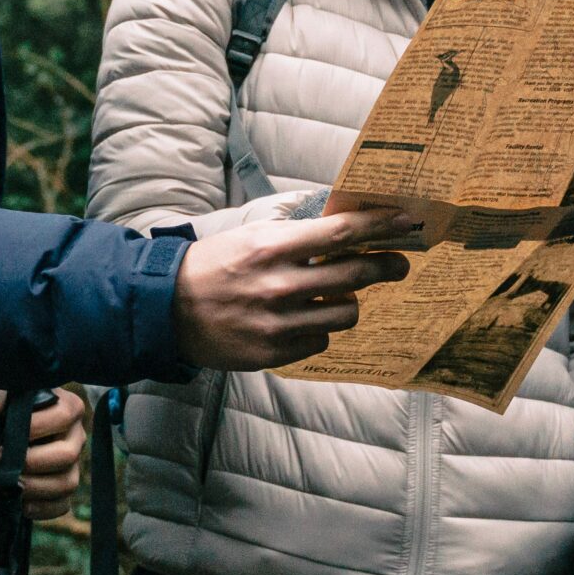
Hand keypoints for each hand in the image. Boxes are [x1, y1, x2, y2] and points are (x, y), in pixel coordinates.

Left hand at [0, 386, 88, 520]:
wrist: (9, 431)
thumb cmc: (10, 411)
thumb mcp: (1, 401)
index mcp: (69, 408)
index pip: (64, 415)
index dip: (36, 427)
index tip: (6, 437)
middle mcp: (77, 437)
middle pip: (68, 455)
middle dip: (32, 462)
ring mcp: (74, 465)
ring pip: (67, 483)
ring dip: (35, 487)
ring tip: (9, 484)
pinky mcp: (64, 488)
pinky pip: (62, 505)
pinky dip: (42, 508)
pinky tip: (21, 504)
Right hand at [170, 208, 412, 369]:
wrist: (167, 309)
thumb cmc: (215, 265)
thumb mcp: (253, 236)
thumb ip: (297, 233)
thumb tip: (346, 228)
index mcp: (273, 247)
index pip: (342, 233)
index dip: (380, 226)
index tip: (406, 221)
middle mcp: (279, 285)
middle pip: (357, 274)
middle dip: (386, 265)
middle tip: (399, 262)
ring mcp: (278, 323)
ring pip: (347, 313)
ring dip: (349, 301)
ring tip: (338, 294)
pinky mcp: (274, 353)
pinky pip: (321, 340)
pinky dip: (319, 328)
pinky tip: (302, 319)